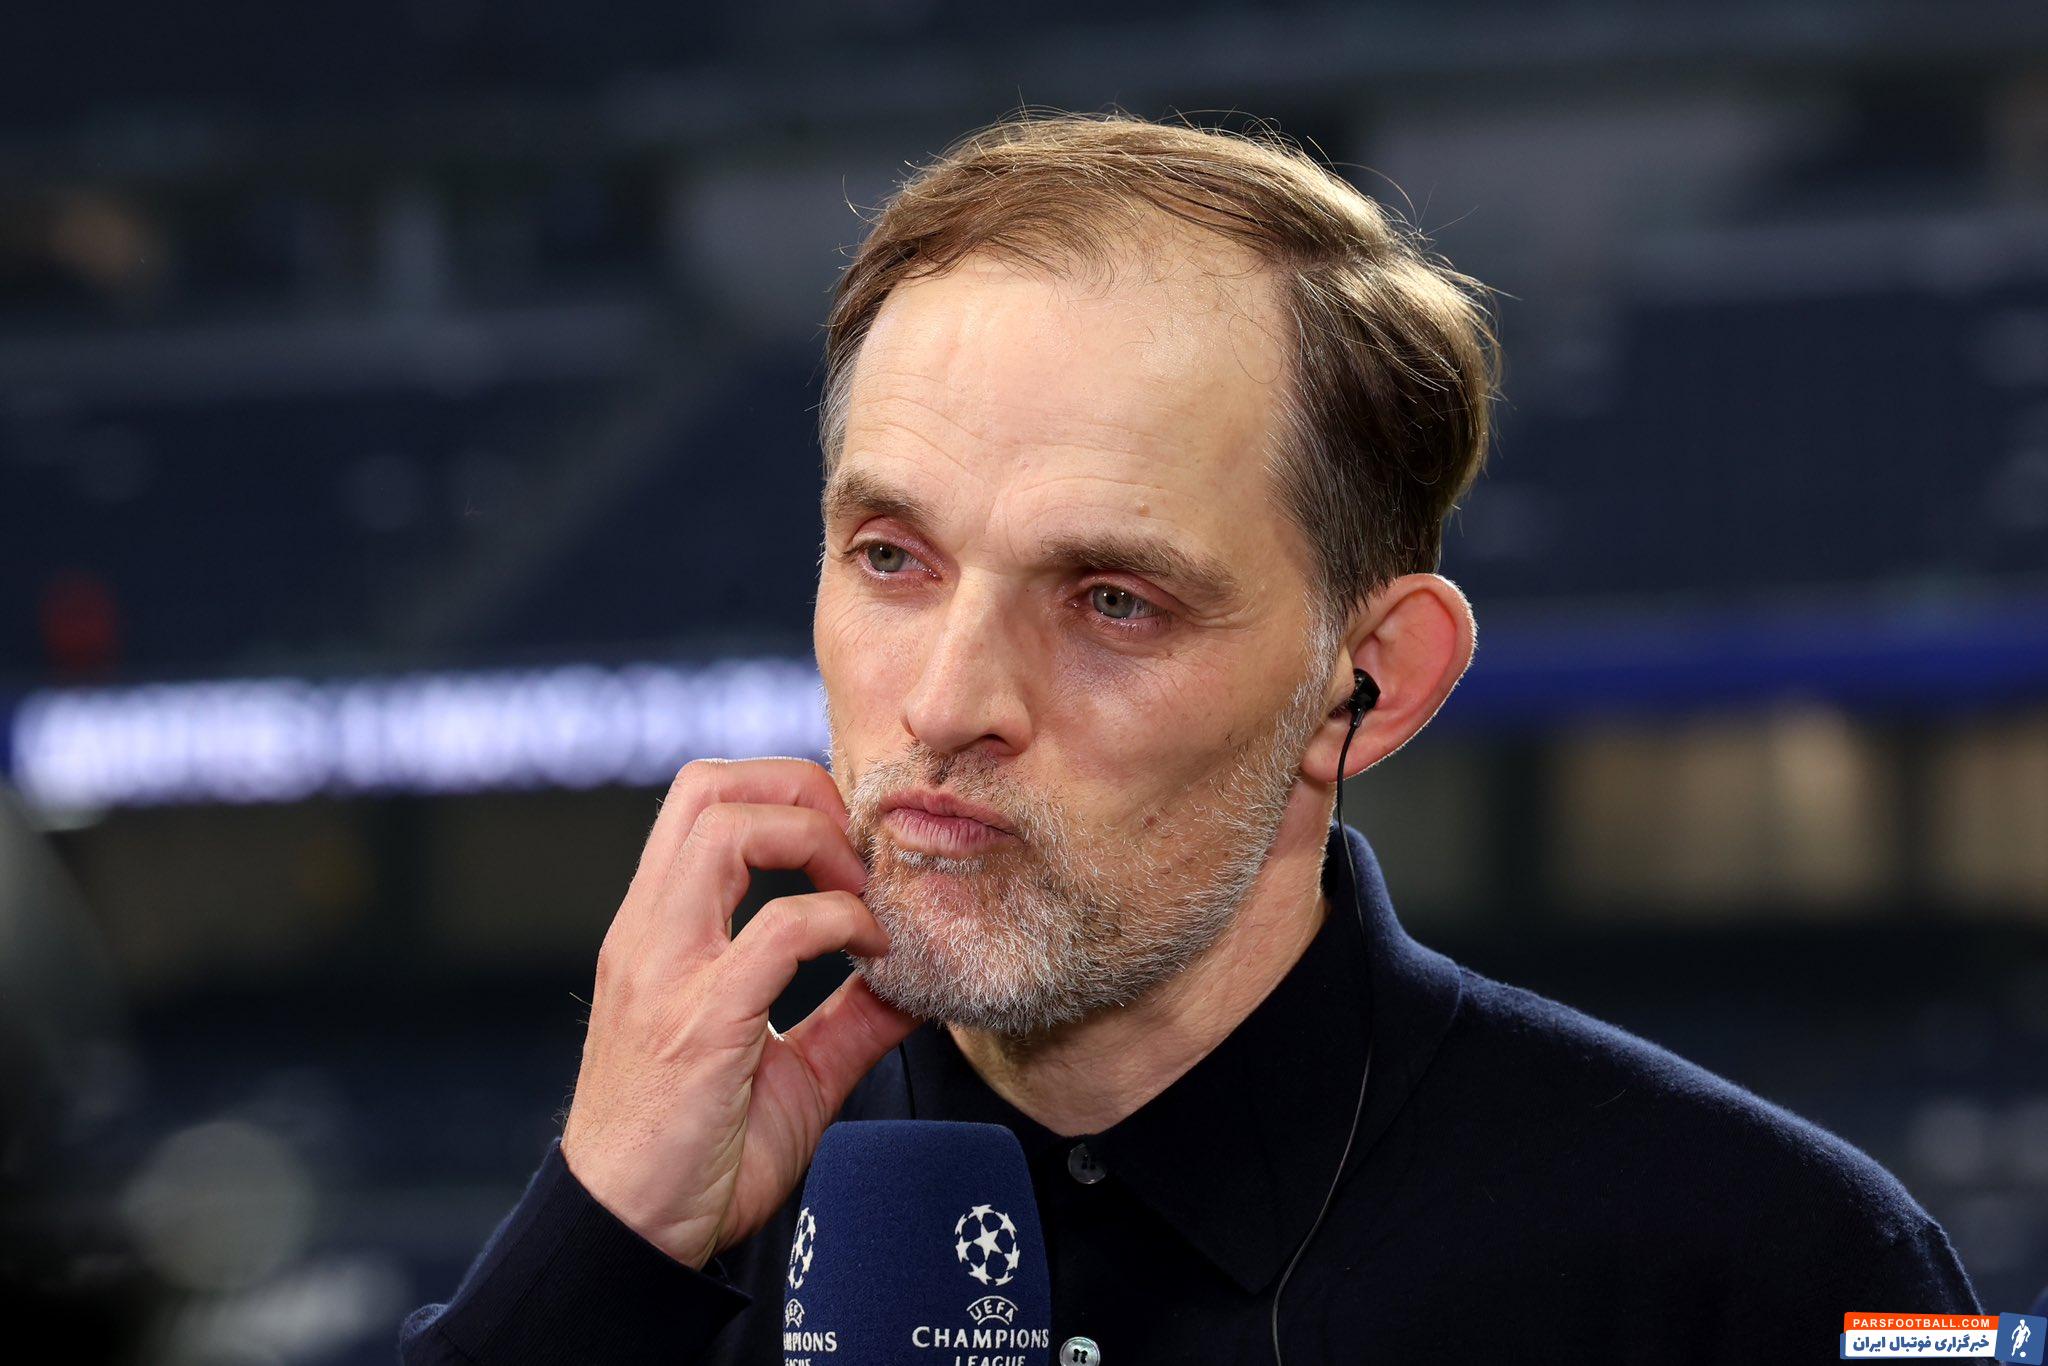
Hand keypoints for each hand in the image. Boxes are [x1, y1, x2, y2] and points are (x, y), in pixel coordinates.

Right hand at [559, 757, 919, 1269]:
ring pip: (726, 827)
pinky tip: (873, 954)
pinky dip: (841, 922)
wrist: (629, 1240)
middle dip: (798, 788)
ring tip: (860, 892)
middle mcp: (649, 935)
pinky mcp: (698, 1022)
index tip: (848, 851)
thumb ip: (850, 1020)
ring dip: (813, 839)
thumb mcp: (788, 1073)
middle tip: (856, 851)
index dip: (786, 794)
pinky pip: (779, 930)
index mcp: (657, 933)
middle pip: (707, 786)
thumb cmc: (691, 1161)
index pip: (702, 800)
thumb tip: (920, 983)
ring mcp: (666, 972)